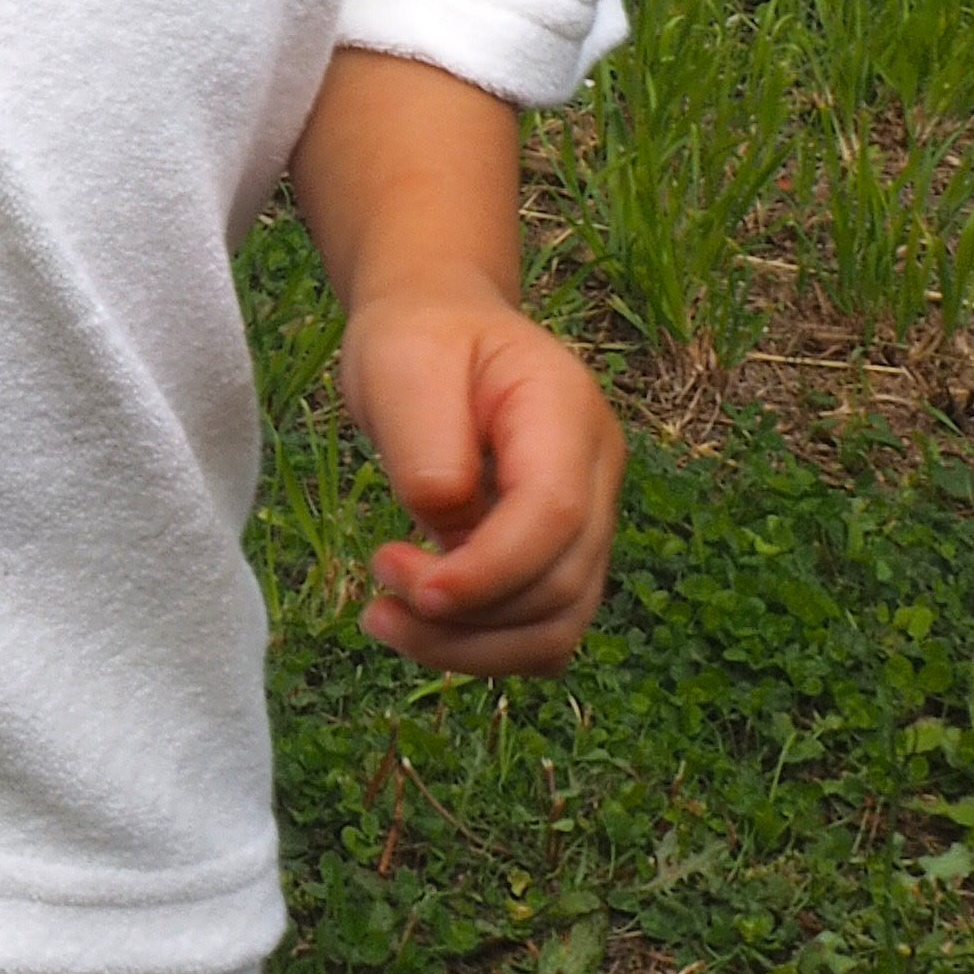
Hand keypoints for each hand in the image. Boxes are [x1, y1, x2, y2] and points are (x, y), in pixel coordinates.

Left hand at [336, 263, 624, 676]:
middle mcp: (595, 471)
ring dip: (473, 648)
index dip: (489, 570)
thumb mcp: (402, 363)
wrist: (439, 326)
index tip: (413, 589)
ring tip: (386, 620)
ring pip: (558, 626)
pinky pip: (543, 630)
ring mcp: (589, 518)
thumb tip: (445, 514)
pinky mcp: (562, 556)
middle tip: (378, 592)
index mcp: (565, 410)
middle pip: (562, 584)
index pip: (554, 514)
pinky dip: (486, 646)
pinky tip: (422, 624)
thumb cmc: (418, 339)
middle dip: (467, 614)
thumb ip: (426, 441)